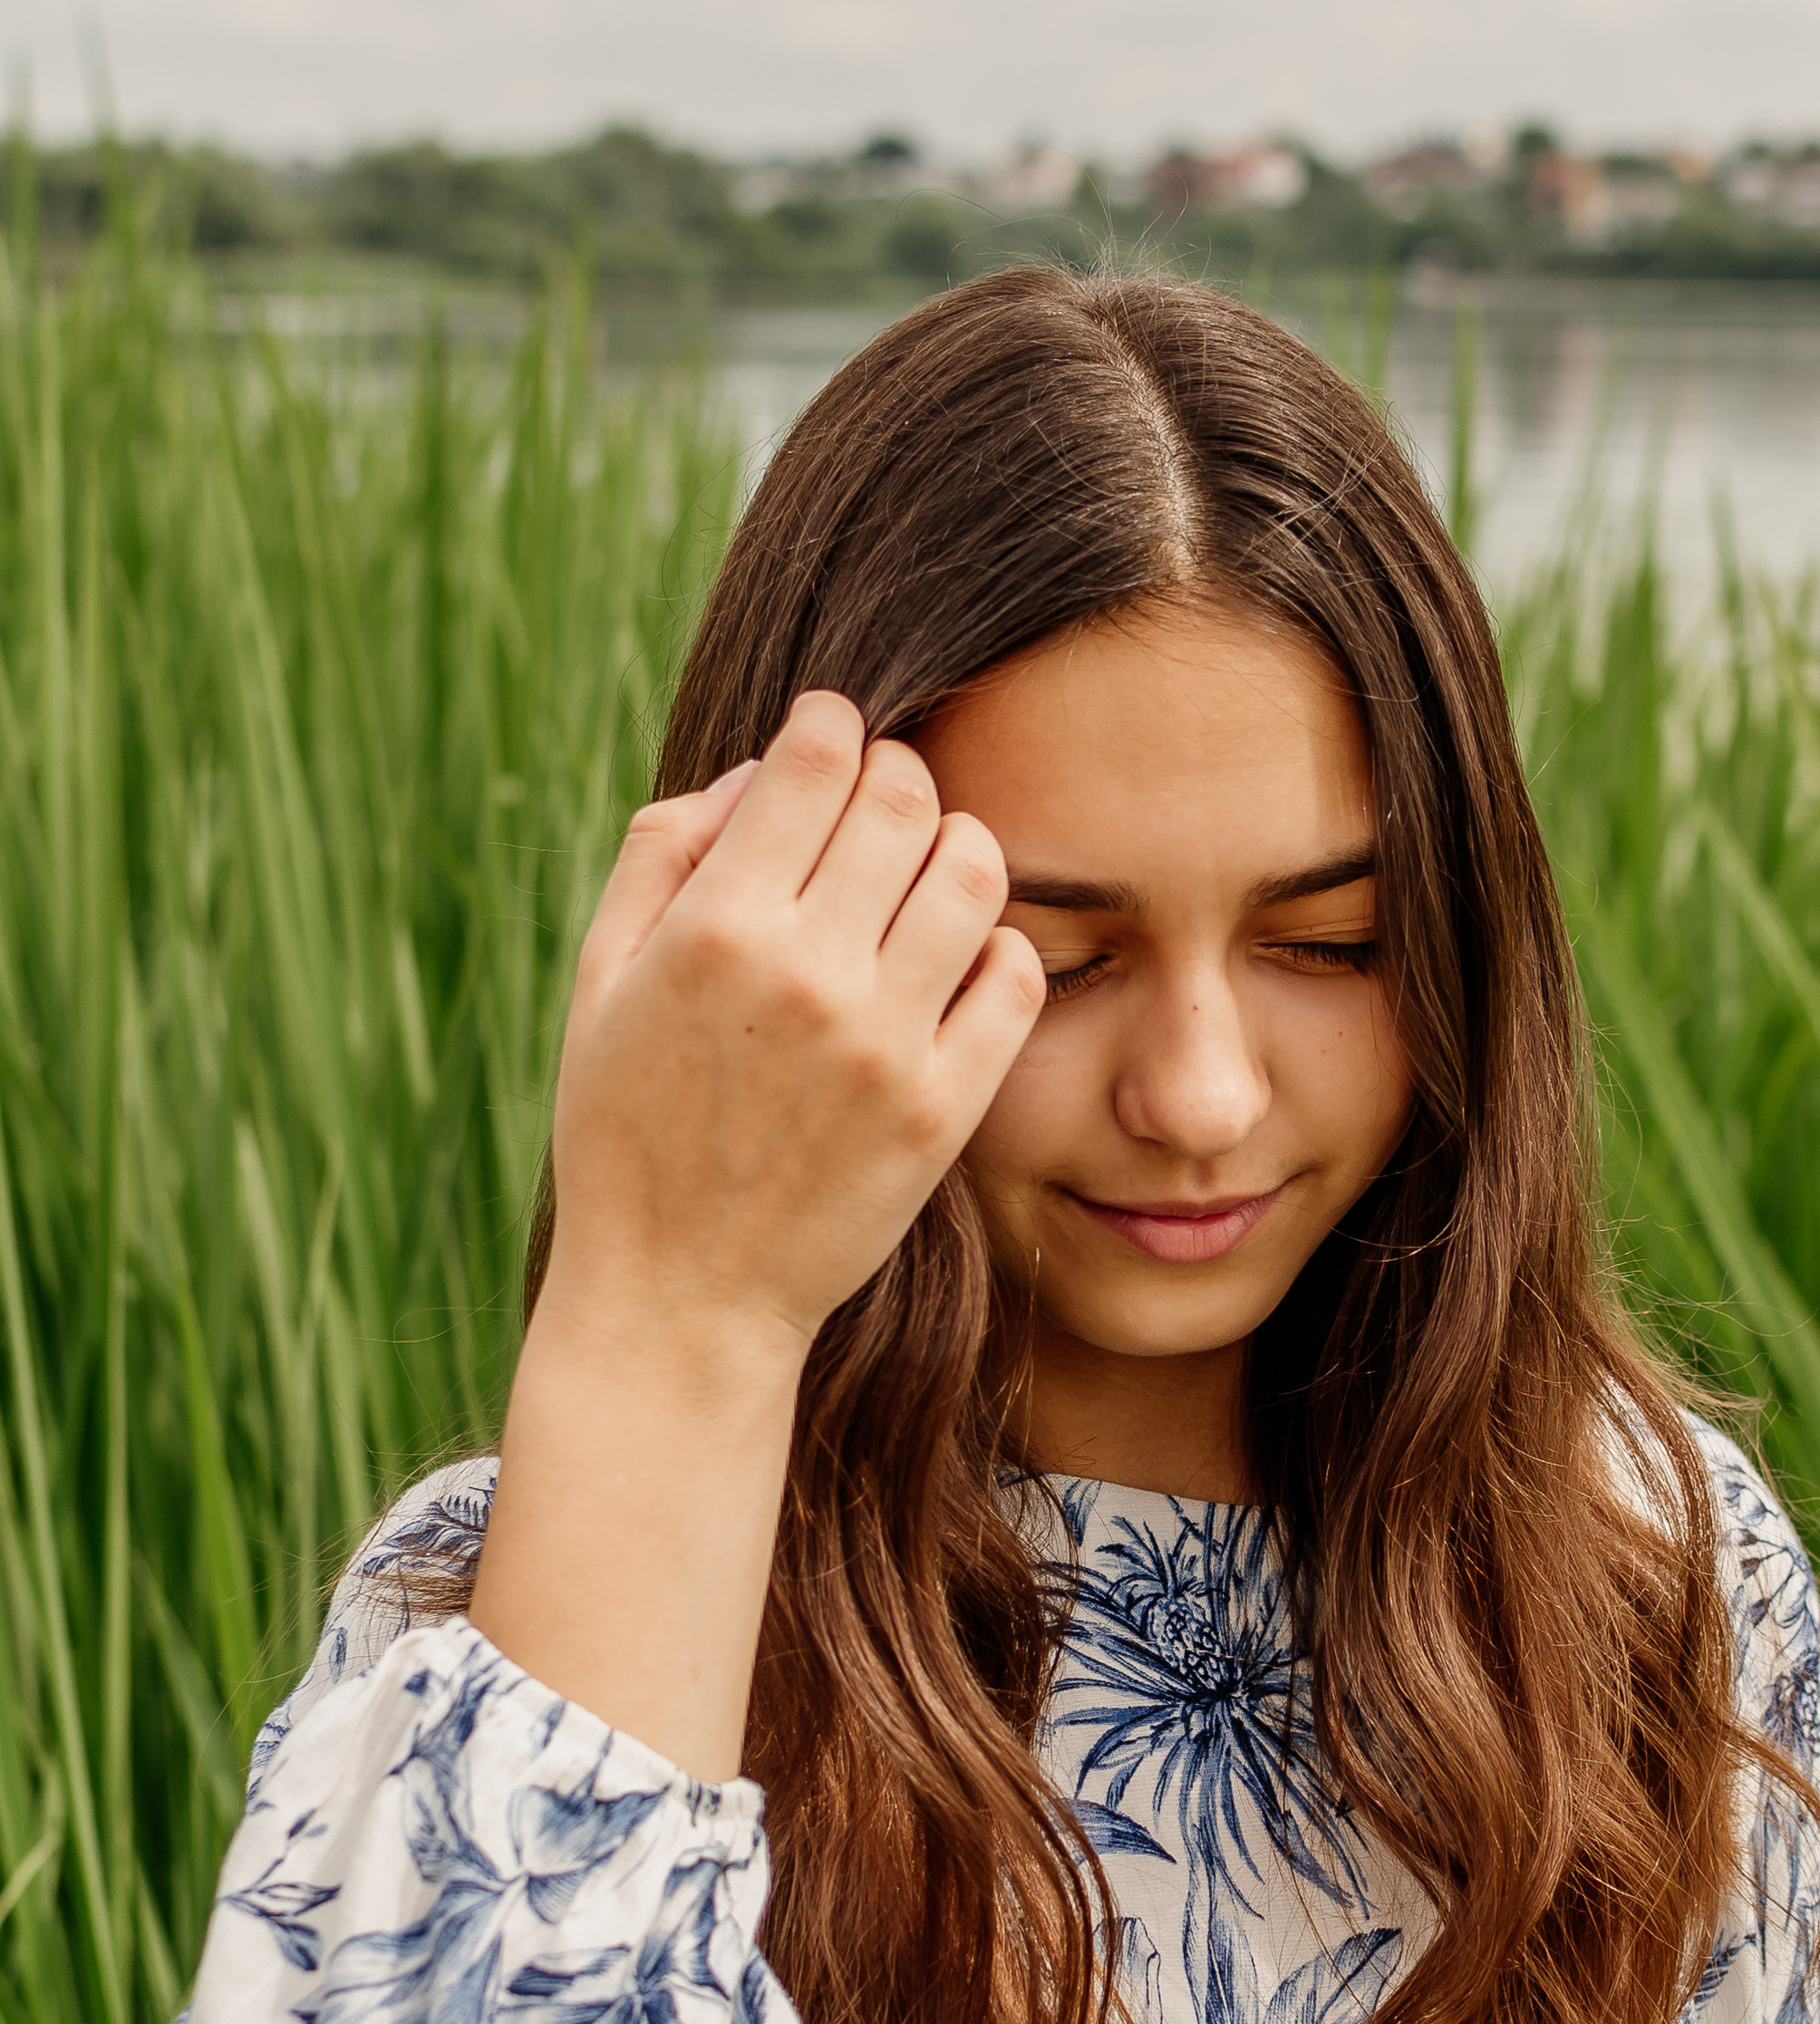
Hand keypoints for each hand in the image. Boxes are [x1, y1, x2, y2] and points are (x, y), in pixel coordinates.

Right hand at [541, 692, 1045, 1377]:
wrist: (680, 1298)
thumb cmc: (626, 1132)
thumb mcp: (599, 983)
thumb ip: (663, 854)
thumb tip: (760, 770)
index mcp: (716, 928)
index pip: (817, 757)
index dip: (830, 725)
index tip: (828, 740)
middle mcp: (810, 975)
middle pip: (906, 797)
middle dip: (894, 780)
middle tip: (876, 812)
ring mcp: (888, 1043)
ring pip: (977, 870)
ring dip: (955, 852)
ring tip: (921, 883)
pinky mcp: (945, 1107)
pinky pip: (1016, 976)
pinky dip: (995, 949)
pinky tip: (953, 967)